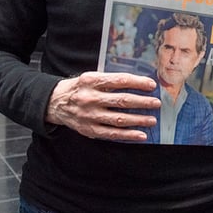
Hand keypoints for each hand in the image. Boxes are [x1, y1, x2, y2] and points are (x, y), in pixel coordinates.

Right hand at [45, 71, 159, 140]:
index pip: (119, 81)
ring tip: (152, 120)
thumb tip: (139, 83)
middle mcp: (90, 98)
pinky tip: (141, 135)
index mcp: (91, 81)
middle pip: (121, 101)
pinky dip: (128, 135)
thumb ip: (110, 80)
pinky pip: (112, 134)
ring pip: (118, 119)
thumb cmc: (80, 88)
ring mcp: (89, 116)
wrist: (56, 103)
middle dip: (142, 102)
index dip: (137, 83)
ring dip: (138, 120)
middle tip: (156, 103)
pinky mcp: (89, 130)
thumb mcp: (91, 77)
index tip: (152, 85)